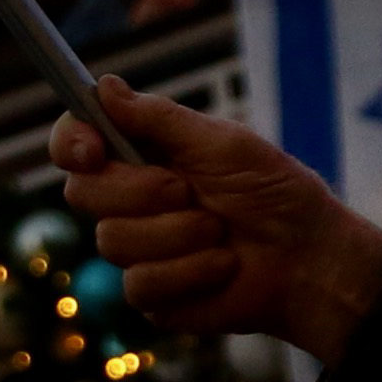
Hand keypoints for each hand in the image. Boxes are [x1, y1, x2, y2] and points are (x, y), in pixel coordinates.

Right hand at [50, 75, 381, 366]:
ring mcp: (137, 249)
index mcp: (140, 155)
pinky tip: (222, 266)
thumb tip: (103, 87)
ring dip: (178, 234)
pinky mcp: (151, 294)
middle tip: (188, 191)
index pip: (75, 143)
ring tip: (221, 232)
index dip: (70, 143)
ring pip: (113, 240)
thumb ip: (159, 119)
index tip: (92, 149)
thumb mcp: (223, 144)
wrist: (310, 258)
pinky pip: (139, 284)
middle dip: (140, 192)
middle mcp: (129, 200)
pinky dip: (190, 271)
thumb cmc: (274, 192)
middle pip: (82, 193)